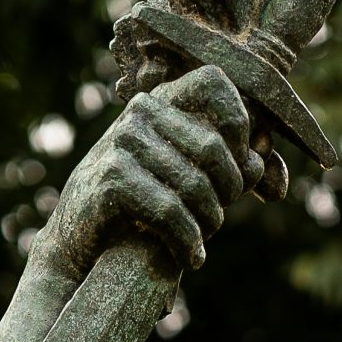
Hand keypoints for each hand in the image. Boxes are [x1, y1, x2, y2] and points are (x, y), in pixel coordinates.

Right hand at [40, 66, 260, 282]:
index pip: (215, 83)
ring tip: (201, 242)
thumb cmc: (141, 203)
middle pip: (213, 148)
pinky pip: (170, 212)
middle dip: (228, 191)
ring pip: (195, 185)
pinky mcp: (111, 179)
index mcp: (162, 100)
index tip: (236, 165)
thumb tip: (260, 164)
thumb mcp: (186, 179)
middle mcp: (141, 112)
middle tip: (216, 219)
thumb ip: (226, 170)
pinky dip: (187, 242)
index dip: (238, 125)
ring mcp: (122, 142)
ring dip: (208, 223)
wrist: (81, 236)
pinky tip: (190, 258)